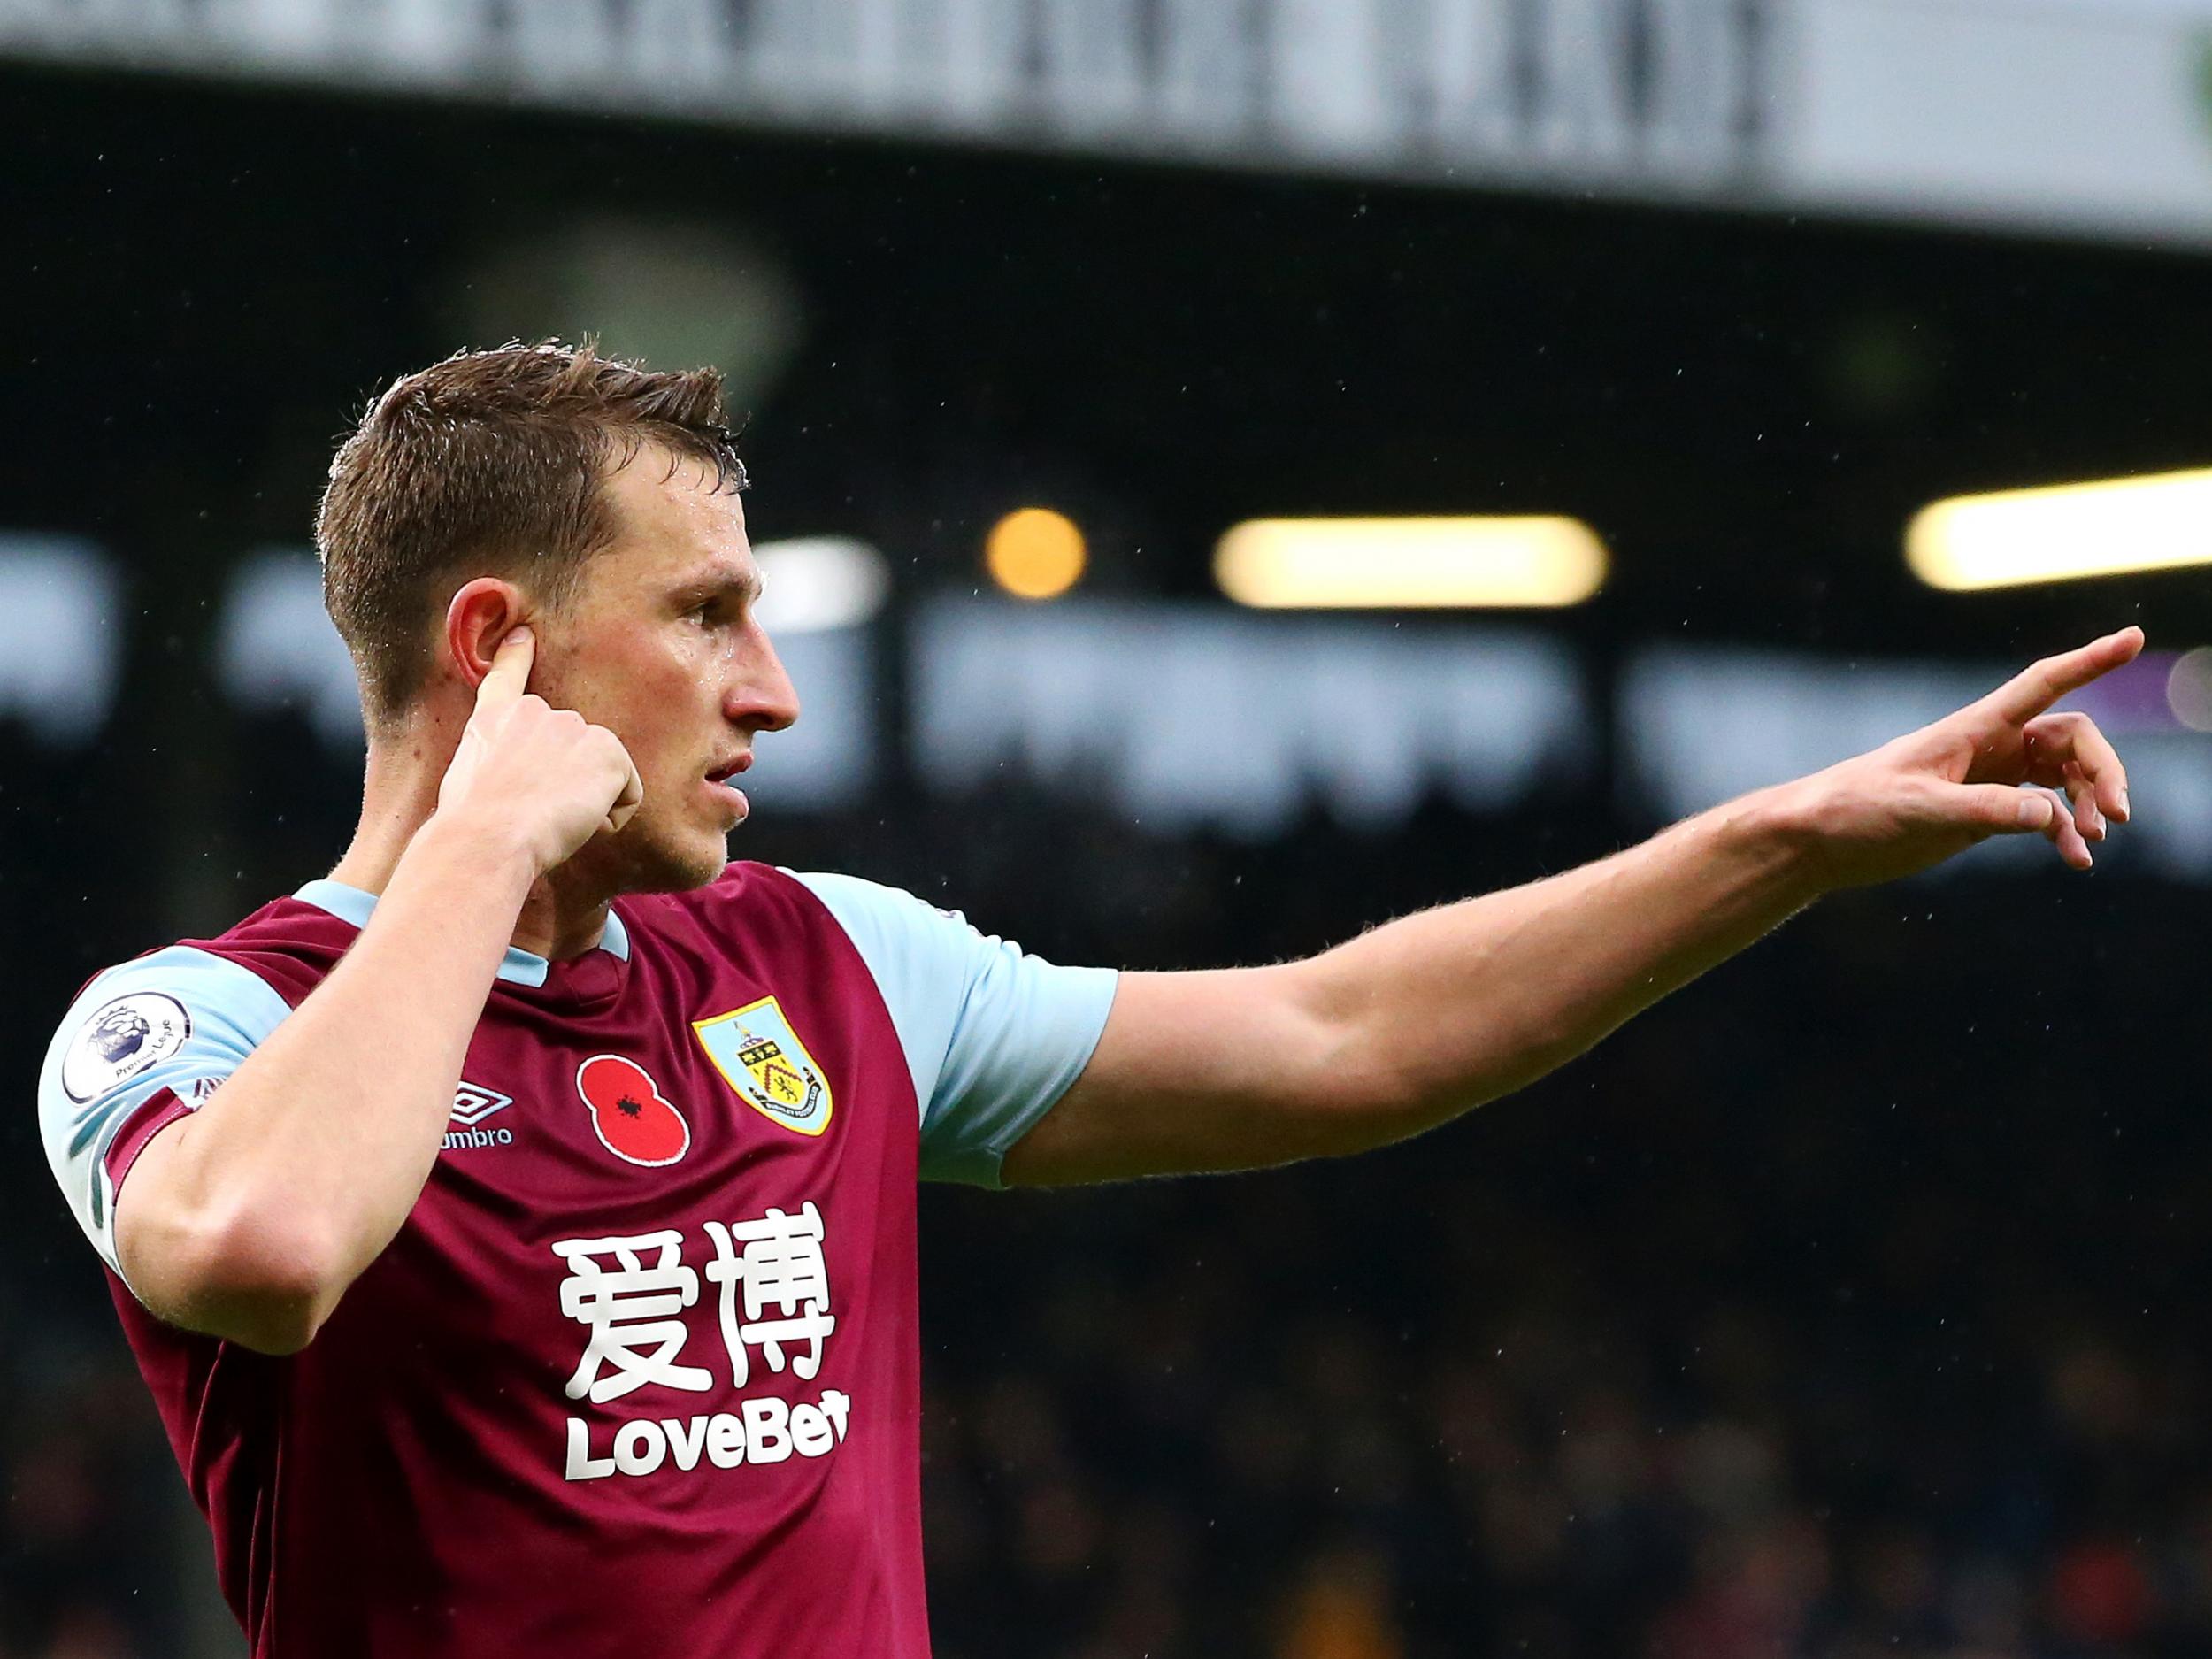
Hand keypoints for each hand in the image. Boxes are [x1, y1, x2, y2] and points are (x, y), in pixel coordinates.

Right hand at [434, 628, 643, 874]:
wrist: (488, 836)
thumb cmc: (471, 828)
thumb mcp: (465, 782)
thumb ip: (494, 766)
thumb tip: (507, 790)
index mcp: (494, 718)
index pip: (507, 676)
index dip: (516, 655)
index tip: (523, 635)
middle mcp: (536, 711)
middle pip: (571, 752)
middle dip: (564, 785)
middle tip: (531, 813)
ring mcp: (575, 726)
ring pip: (599, 776)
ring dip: (586, 803)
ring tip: (549, 818)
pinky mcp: (609, 751)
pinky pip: (627, 797)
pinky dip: (610, 818)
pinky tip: (576, 821)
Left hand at [1768, 626, 2142, 889]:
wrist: (1818, 841)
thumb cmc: (1857, 809)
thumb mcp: (1920, 810)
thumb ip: (1983, 812)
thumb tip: (2050, 816)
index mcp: (1974, 728)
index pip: (2044, 683)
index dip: (2090, 660)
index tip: (2136, 638)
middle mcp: (1990, 747)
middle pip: (2072, 740)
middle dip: (2103, 770)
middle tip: (2119, 814)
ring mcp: (1990, 780)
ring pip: (2065, 778)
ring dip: (2089, 804)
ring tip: (2097, 840)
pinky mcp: (1983, 814)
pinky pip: (2044, 814)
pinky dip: (2065, 833)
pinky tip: (2077, 861)